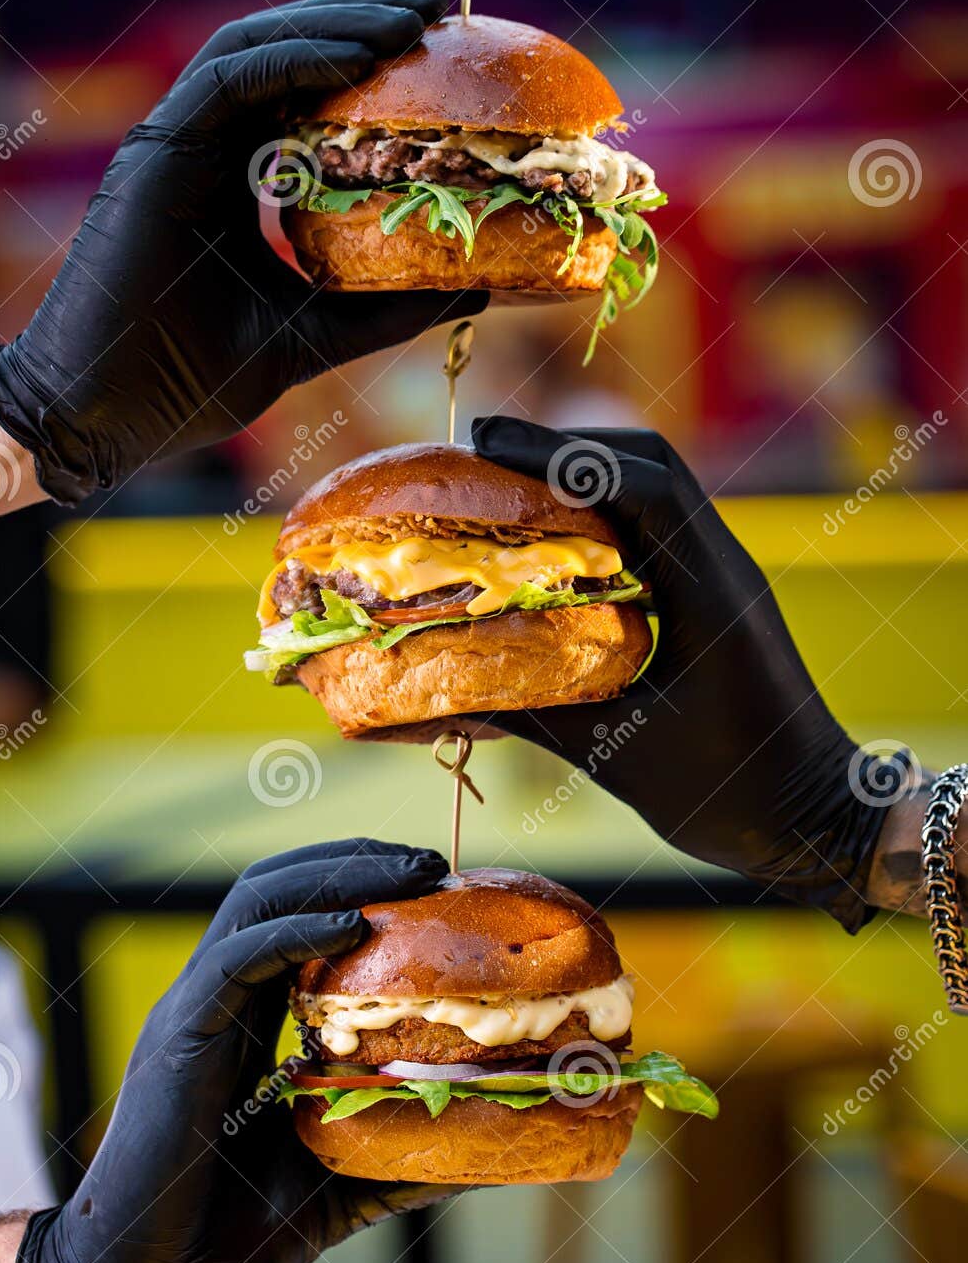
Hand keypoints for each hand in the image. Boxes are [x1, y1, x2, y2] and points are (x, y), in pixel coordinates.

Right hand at [0, 0, 485, 504]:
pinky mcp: (155, 151)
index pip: (306, 96)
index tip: (443, 55)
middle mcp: (204, 149)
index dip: (371, 64)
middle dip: (365, 22)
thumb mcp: (315, 336)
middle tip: (440, 8)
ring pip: (259, 47)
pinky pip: (230, 79)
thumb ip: (384, 310)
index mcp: (234, 181)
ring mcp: (175, 145)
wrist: (106, 414)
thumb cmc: (190, 383)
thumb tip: (475, 289)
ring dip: (338, 24)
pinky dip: (295, 58)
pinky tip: (359, 55)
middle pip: (288, 55)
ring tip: (412, 18)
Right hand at [16, 837, 453, 1262]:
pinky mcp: (180, 1036)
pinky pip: (239, 958)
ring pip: (258, 902)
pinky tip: (352, 927)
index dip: (362, 890)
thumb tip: (485, 1149)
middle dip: (356, 862)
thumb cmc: (228, 1241)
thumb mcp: (339, 1188)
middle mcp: (216, 1001)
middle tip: (432, 863)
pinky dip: (296, 931)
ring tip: (406, 872)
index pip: (299, 921)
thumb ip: (396, 1157)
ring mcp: (195, 1012)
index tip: (435, 888)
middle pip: (280, 889)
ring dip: (335, 874)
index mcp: (245, 1022)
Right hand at [473, 416, 899, 929]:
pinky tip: (553, 547)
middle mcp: (723, 566)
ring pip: (654, 491)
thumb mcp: (621, 760)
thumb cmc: (731, 794)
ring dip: (584, 478)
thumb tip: (446, 696)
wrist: (816, 819)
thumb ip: (536, 718)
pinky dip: (603, 518)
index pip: (640, 485)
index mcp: (711, 593)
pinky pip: (658, 531)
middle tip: (483, 454)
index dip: (561, 455)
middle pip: (647, 464)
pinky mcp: (718, 597)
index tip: (487, 444)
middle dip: (564, 449)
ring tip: (507, 487)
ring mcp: (724, 577)